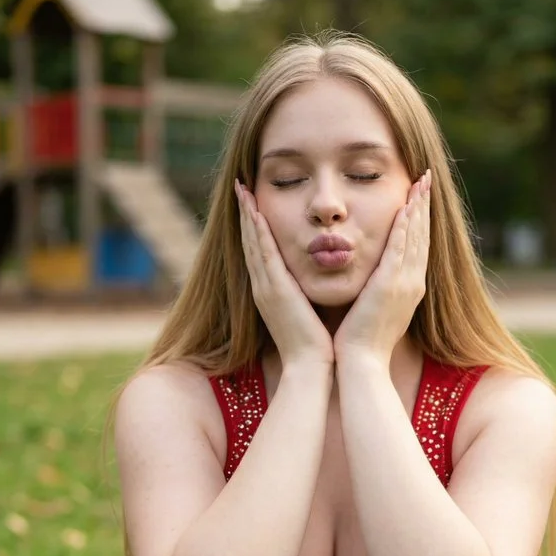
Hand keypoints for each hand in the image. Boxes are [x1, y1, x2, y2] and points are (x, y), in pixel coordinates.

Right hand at [235, 181, 334, 369]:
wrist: (310, 367)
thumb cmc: (315, 346)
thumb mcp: (307, 314)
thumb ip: (305, 296)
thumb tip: (311, 284)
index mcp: (271, 293)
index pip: (260, 253)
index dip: (253, 228)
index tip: (252, 204)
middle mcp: (263, 287)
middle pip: (250, 243)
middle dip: (245, 215)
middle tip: (240, 188)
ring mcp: (266, 288)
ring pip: (252, 243)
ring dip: (247, 215)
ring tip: (242, 190)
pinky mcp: (274, 290)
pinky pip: (263, 253)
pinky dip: (257, 231)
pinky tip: (254, 211)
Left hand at [333, 171, 430, 366]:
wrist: (361, 364)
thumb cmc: (361, 341)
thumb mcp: (374, 309)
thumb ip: (378, 290)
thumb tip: (373, 278)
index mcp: (409, 288)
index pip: (417, 245)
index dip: (420, 219)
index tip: (419, 196)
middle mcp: (413, 283)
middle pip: (422, 235)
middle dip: (424, 205)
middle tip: (426, 178)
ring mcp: (404, 284)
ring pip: (415, 238)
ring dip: (418, 208)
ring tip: (421, 182)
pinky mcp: (390, 286)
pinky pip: (399, 250)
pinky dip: (404, 227)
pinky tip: (405, 207)